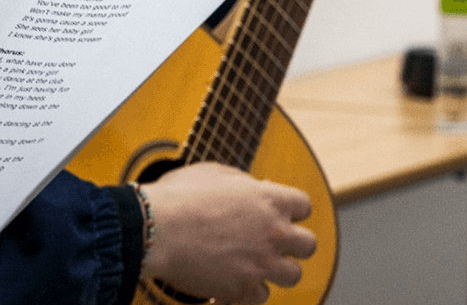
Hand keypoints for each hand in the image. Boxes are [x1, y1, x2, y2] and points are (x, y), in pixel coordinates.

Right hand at [140, 162, 315, 304]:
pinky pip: (261, 298)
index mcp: (272, 198)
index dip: (292, 211)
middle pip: (308, 245)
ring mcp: (261, 262)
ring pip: (293, 275)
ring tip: (259, 267)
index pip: (304, 206)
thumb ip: (246, 184)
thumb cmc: (182, 196)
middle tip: (275, 244)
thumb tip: (255, 189)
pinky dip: (249, 293)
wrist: (158, 229)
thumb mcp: (219, 174)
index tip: (279, 215)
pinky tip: (235, 283)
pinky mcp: (242, 290)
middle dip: (295, 245)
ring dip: (277, 271)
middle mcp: (274, 231)